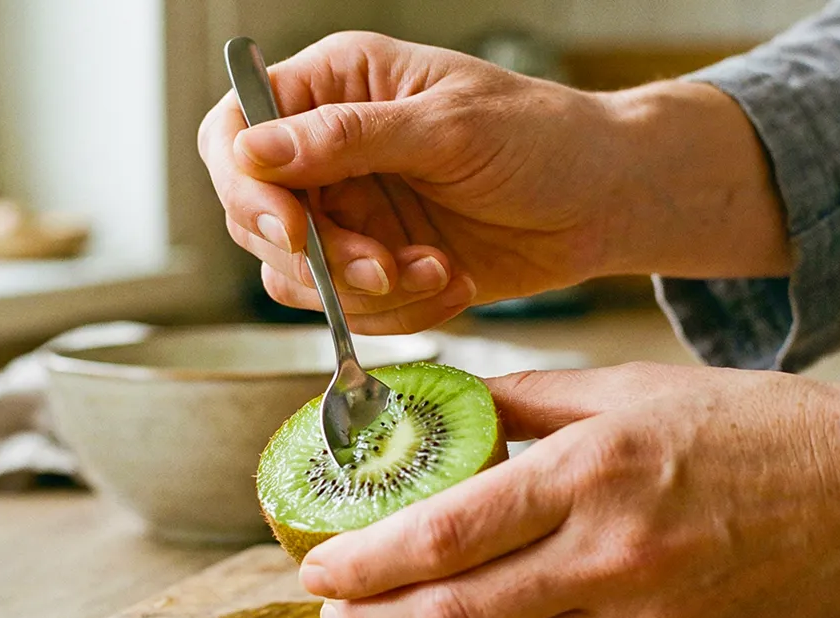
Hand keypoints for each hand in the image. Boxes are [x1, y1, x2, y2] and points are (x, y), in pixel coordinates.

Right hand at [198, 32, 626, 333]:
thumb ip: (349, 138)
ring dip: (364, 290)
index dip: (244, 184)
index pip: (237, 128)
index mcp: (337, 84)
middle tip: (384, 265)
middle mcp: (329, 148)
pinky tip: (450, 282)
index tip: (292, 227)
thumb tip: (252, 150)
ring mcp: (349, 210)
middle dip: (320, 255)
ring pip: (296, 274)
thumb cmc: (543, 138)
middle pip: (255, 215)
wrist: (603, 203)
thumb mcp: (450, 127)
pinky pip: (347, 307)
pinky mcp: (375, 263)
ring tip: (435, 270)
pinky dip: (396, 310)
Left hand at [297, 364, 839, 617]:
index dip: (369, 556)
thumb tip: (443, 410)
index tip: (321, 559)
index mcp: (595, 468)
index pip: (449, 529)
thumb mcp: (632, 386)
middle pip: (459, 612)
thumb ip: (527, 402)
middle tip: (332, 609)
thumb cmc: (754, 426)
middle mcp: (614, 552)